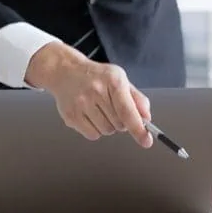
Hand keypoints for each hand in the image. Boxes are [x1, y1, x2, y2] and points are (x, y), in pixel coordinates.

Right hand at [25, 42, 153, 146]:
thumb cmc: (96, 76)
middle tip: (112, 108)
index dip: (138, 129)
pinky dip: (95, 130)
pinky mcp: (71, 115)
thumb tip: (146, 118)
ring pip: (106, 131)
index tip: (146, 141)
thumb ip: (136, 98)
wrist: (65, 71)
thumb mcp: (120, 79)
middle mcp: (96, 91)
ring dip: (108, 126)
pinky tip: (90, 116)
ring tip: (99, 110)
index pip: (127, 111)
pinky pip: (92, 135)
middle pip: (119, 124)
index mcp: (113, 81)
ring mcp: (81, 104)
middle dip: (121, 122)